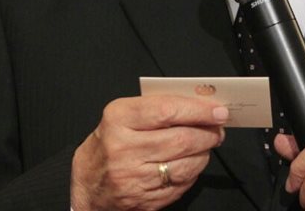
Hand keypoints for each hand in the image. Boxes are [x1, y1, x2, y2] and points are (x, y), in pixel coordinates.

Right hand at [71, 95, 228, 210]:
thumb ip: (157, 107)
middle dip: (208, 134)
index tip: (218, 111)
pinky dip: (192, 173)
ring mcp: (133, 178)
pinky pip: (180, 185)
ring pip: (185, 165)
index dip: (198, 111)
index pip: (167, 110)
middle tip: (217, 129)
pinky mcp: (143, 199)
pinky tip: (191, 163)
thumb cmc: (109, 142)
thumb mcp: (122, 115)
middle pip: (181, 139)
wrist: (86, 183)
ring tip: (205, 145)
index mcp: (119, 119)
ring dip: (204, 154)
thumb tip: (198, 105)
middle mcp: (124, 149)